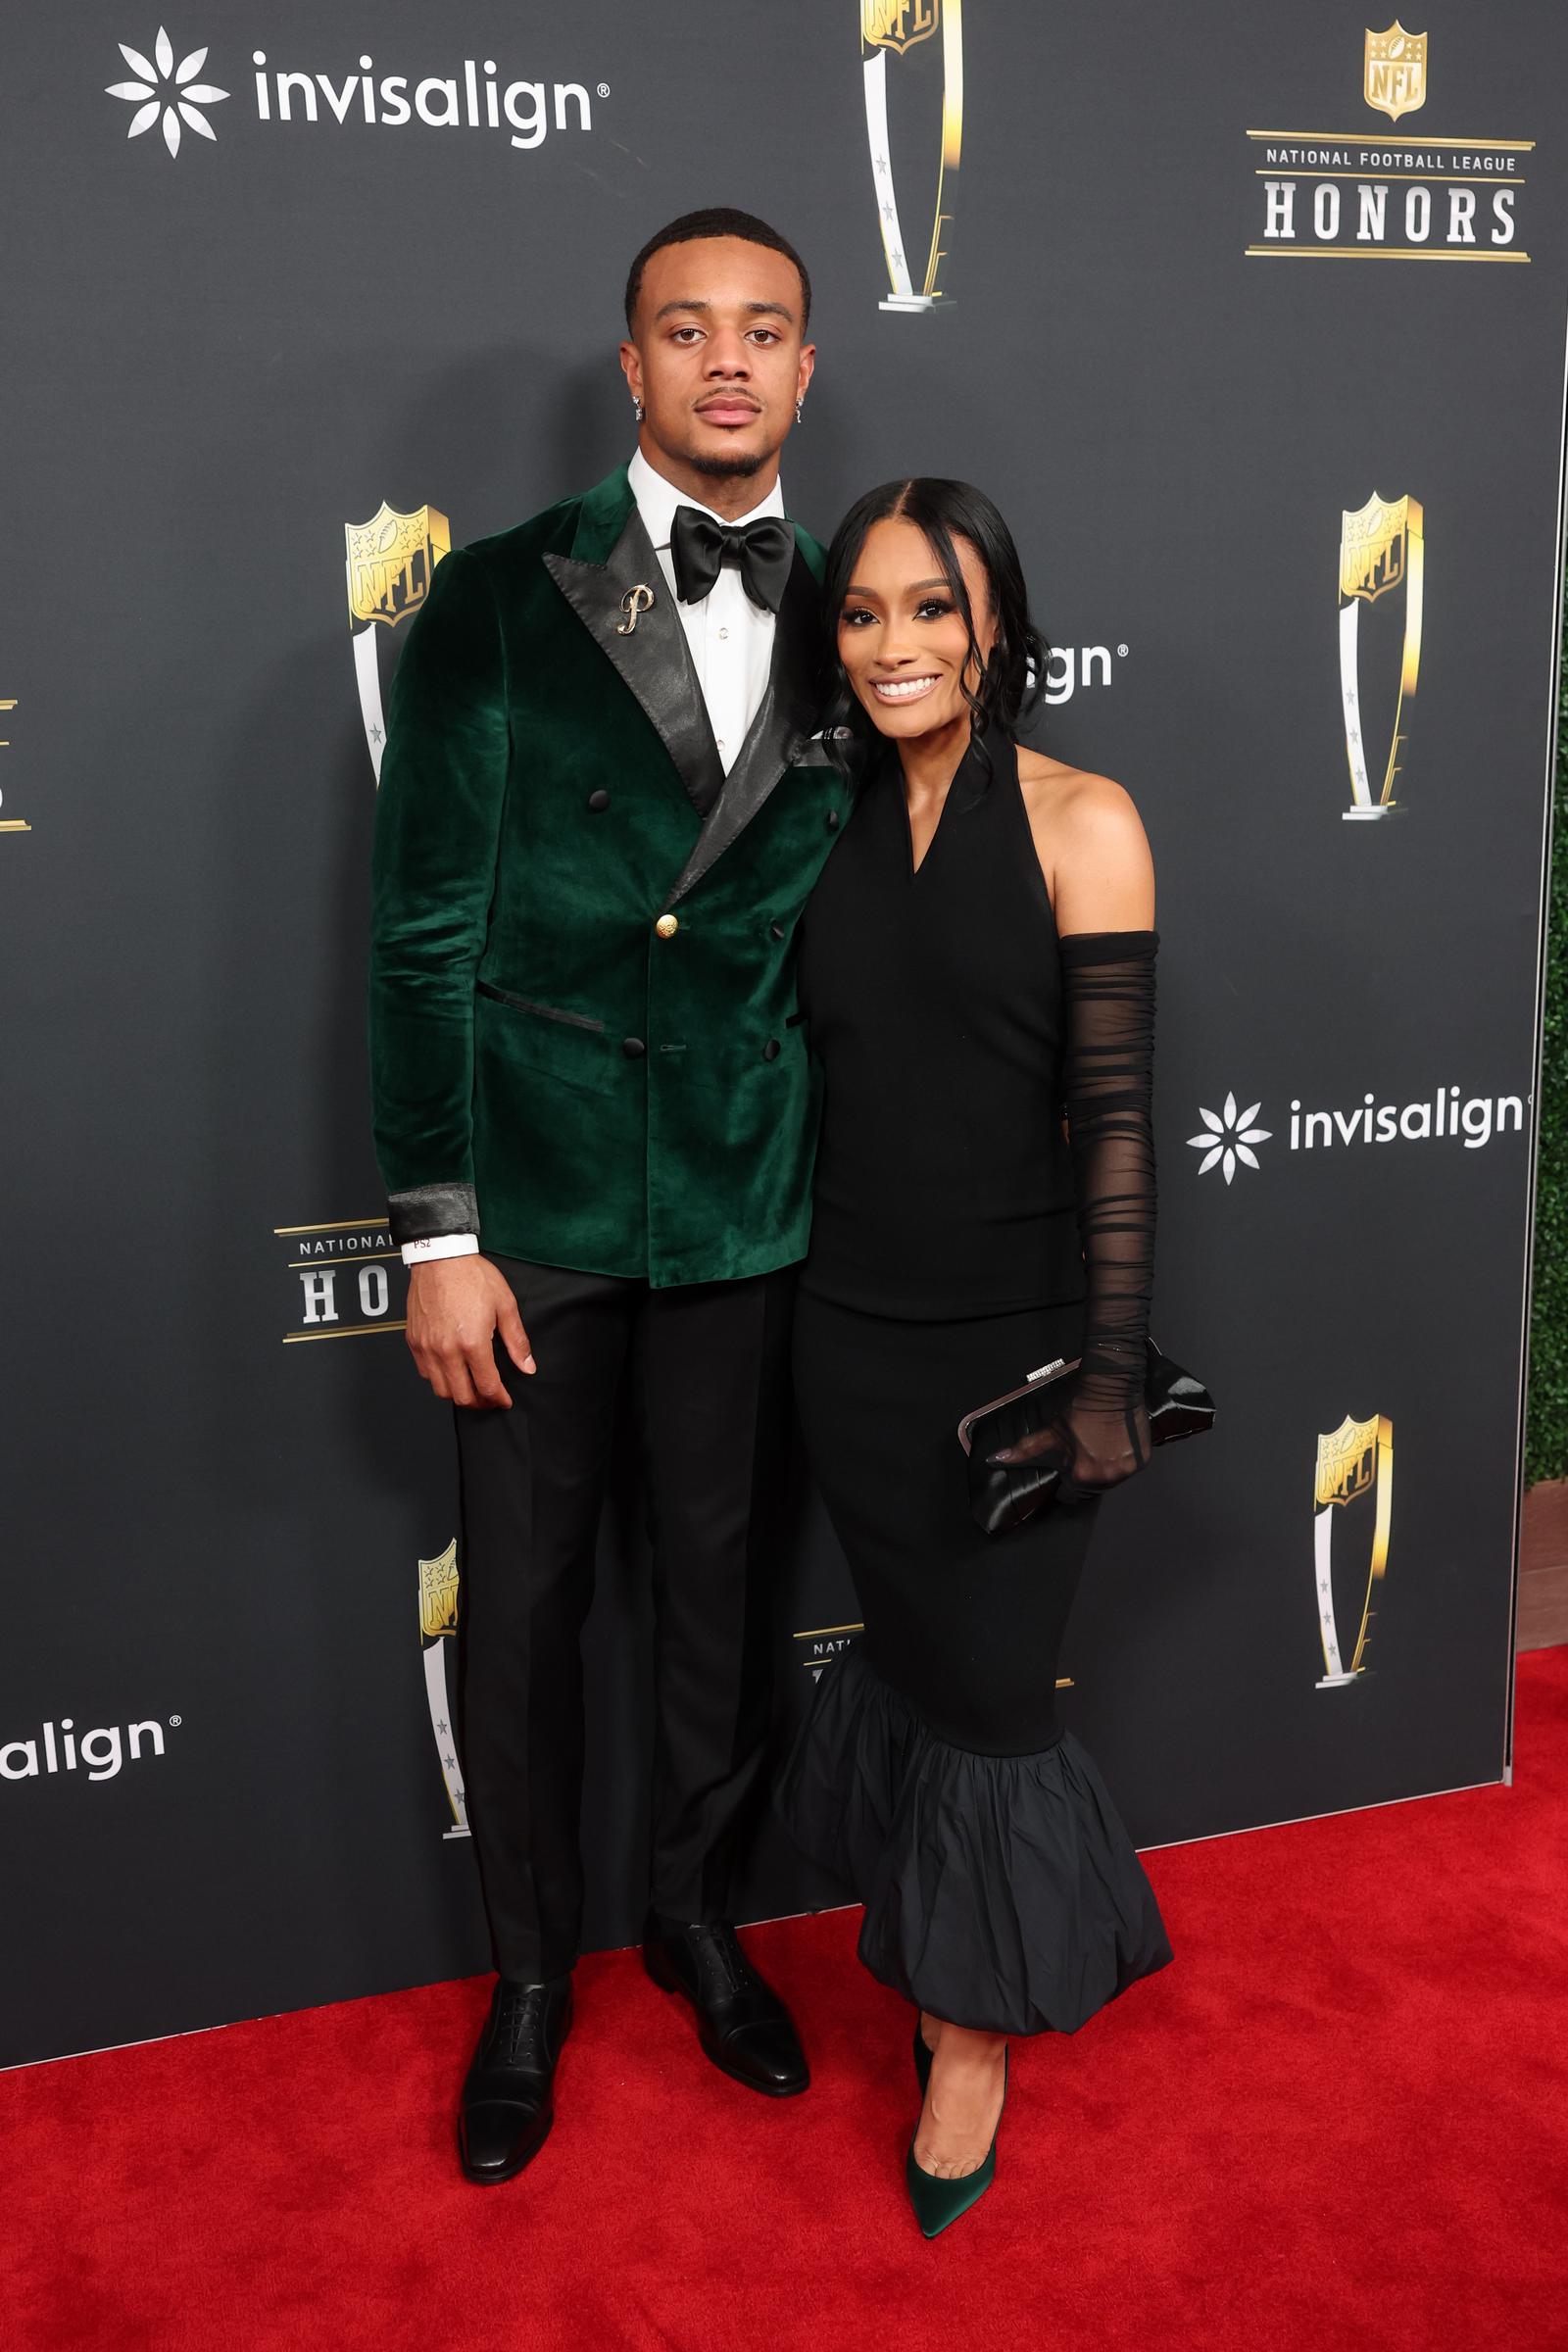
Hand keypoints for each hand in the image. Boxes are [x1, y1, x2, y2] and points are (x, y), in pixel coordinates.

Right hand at [405, 1256, 533, 1408]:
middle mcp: (446, 1350)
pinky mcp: (414, 1341)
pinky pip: (424, 1373)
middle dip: (479, 1403)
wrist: (441, 1257)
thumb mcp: (505, 1305)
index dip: (499, 1399)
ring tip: (471, 1387)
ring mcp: (427, 1347)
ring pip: (440, 1390)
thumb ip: (517, 1341)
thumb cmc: (471, 1276)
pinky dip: (438, 1379)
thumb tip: (527, 1365)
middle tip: (490, 1398)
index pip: (487, 1386)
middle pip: (462, 1396)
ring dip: (458, 1394)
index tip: (504, 1400)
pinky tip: (451, 1370)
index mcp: (472, 1342)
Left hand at [990, 1395, 1149, 1504]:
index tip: (1066, 1471)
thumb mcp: (1049, 1431)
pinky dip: (1121, 1462)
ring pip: (1110, 1481)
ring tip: (1098, 1448)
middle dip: (1084, 1476)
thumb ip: (1024, 1451)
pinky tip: (1113, 1445)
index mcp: (1081, 1475)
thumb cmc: (1080, 1408)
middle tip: (1082, 1455)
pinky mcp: (1142, 1461)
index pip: (1070, 1495)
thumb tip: (995, 1461)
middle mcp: (1106, 1478)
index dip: (1065, 1484)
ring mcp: (1127, 1471)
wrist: (1110, 1387)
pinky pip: (1128, 1469)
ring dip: (1103, 1470)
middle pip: (1091, 1489)